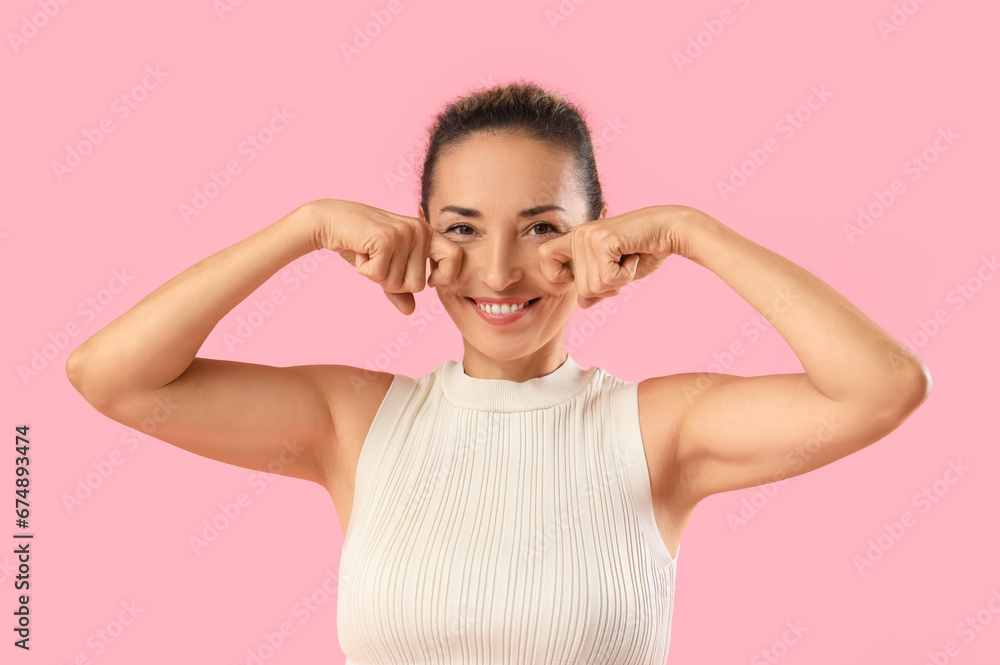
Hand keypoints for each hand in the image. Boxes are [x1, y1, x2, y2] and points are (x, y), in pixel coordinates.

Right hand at [310, 199, 461, 314]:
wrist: (330, 220)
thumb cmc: (360, 243)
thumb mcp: (385, 266)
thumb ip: (399, 288)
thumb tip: (411, 311)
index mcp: (426, 232)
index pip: (455, 257)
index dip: (445, 276)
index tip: (430, 280)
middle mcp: (419, 230)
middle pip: (418, 285)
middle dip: (393, 282)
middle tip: (378, 260)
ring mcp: (404, 233)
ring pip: (397, 283)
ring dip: (377, 276)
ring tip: (368, 253)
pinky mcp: (386, 239)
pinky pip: (379, 276)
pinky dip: (364, 270)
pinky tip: (360, 251)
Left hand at [537, 205, 693, 307]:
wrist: (670, 230)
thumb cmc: (646, 250)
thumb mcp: (618, 274)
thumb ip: (598, 286)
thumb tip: (582, 303)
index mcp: (577, 239)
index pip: (545, 257)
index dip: (556, 275)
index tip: (582, 276)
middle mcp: (579, 234)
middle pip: (580, 288)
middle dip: (606, 287)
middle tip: (623, 266)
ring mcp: (589, 236)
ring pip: (594, 286)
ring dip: (618, 281)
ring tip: (629, 259)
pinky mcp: (603, 240)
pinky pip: (609, 278)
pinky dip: (626, 275)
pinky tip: (634, 256)